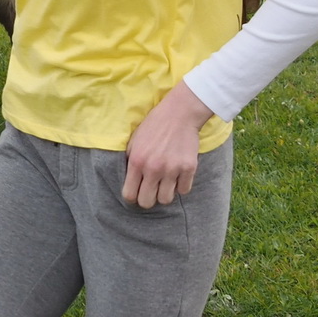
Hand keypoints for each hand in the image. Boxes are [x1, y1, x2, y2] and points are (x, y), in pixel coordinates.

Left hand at [121, 83, 211, 208]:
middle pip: (147, 202)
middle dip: (147, 199)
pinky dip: (180, 186)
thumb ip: (130, 162)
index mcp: (136, 161)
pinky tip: (177, 175)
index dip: (132, 196)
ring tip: (164, 182)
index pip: (129, 195)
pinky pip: (184, 190)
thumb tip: (128, 182)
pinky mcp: (189, 168)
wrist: (179, 114)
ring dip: (165, 193)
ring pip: (166, 199)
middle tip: (151, 190)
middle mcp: (153, 168)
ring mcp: (172, 169)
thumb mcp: (134, 142)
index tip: (136, 192)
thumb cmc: (153, 126)